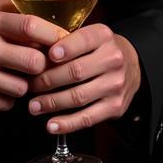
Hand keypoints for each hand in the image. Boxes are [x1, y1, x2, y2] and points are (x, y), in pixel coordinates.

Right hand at [0, 0, 67, 113]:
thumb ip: (7, 4)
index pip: (31, 26)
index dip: (53, 35)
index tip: (61, 40)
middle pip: (34, 61)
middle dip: (40, 64)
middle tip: (36, 61)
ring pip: (24, 87)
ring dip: (23, 83)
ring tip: (11, 74)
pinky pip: (7, 104)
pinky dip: (7, 97)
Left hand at [26, 25, 140, 134]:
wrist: (131, 64)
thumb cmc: (99, 49)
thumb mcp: (88, 36)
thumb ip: (66, 41)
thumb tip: (32, 53)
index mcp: (103, 37)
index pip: (83, 41)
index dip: (65, 49)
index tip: (48, 56)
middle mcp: (113, 60)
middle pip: (76, 72)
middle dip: (48, 80)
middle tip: (30, 86)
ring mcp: (115, 85)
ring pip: (79, 97)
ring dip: (52, 103)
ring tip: (34, 106)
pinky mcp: (115, 107)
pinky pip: (88, 118)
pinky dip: (67, 124)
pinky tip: (52, 125)